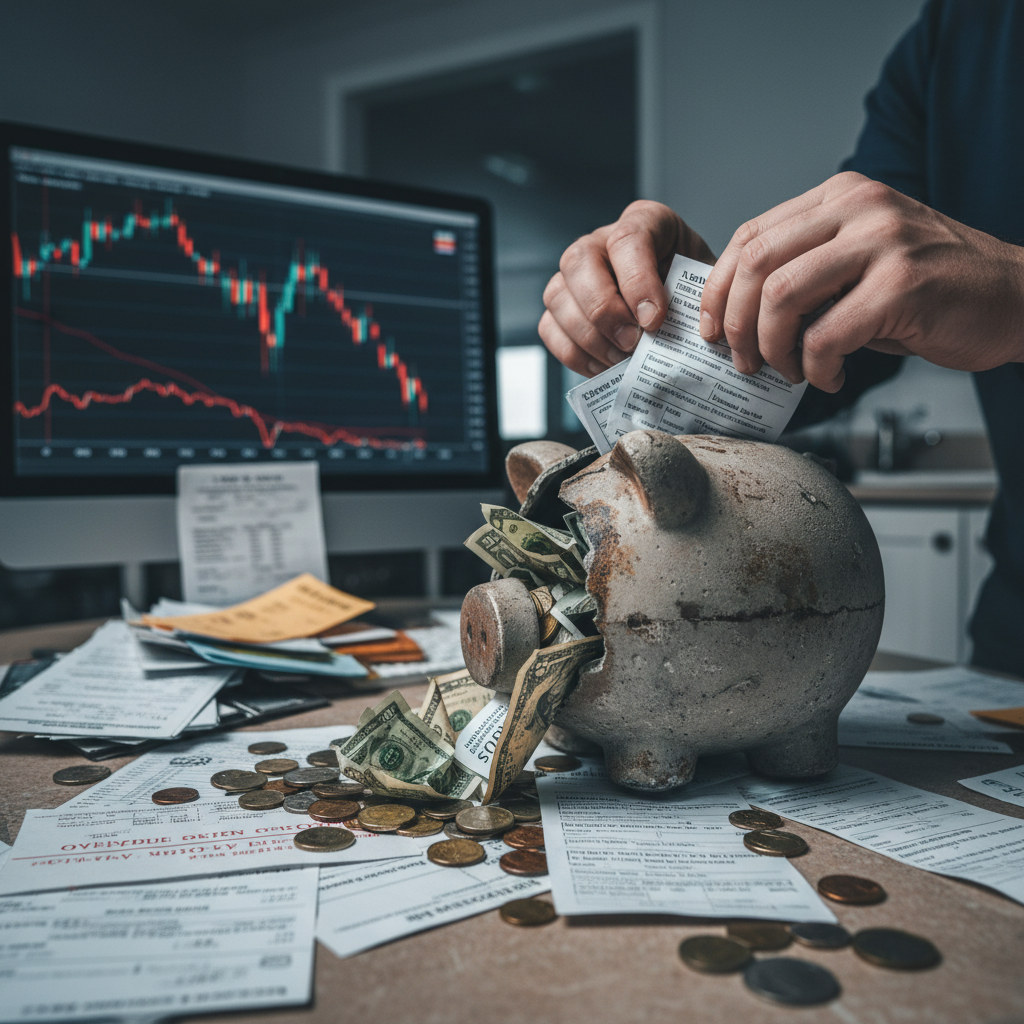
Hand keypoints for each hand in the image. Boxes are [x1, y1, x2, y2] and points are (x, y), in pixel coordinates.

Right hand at [539, 200, 715, 375]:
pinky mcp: (561, 307)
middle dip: (603, 309)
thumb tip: (693, 333)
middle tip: (632, 343)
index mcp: (646, 222)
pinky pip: (549, 328)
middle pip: (579, 261)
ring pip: (557, 295)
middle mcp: (601, 240)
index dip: (637, 282)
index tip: (654, 320)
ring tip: (621, 360)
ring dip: (588, 336)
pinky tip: (604, 367)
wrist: (687, 313)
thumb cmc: (697, 294)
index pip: (628, 240)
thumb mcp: (708, 286)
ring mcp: (574, 274)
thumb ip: (699, 298)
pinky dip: (574, 353)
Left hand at [700, 171, 1023, 390]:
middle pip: (758, 263)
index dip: (719, 288)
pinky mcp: (904, 286)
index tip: (711, 329)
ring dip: (772, 347)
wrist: (1017, 297)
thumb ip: (807, 271)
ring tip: (788, 371)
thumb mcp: (861, 261)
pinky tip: (831, 377)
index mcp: (841, 196)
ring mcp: (884, 242)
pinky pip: (826, 335)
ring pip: (783, 295)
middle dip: (736, 323)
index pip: (752, 235)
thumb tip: (736, 315)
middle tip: (744, 361)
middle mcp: (860, 208)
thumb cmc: (931, 289)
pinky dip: (816, 368)